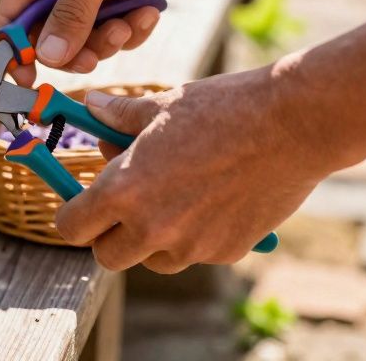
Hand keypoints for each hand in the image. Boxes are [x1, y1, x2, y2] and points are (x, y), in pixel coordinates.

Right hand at [0, 0, 223, 84]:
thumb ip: (72, 13)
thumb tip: (48, 57)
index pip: (11, 16)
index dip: (16, 50)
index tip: (30, 79)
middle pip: (49, 37)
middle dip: (73, 49)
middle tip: (94, 57)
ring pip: (85, 40)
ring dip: (108, 40)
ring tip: (130, 21)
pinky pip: (117, 32)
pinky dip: (133, 30)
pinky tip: (149, 10)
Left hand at [54, 71, 327, 272]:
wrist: (293, 125)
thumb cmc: (222, 108)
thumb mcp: (161, 106)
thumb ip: (118, 116)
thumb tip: (91, 106)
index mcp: (124, 190)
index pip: (72, 228)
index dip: (72, 215)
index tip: (82, 203)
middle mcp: (152, 227)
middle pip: (107, 255)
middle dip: (109, 233)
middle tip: (125, 203)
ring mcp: (192, 245)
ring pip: (152, 259)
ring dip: (152, 238)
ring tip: (174, 194)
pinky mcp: (226, 252)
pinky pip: (195, 253)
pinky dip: (195, 236)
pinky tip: (212, 198)